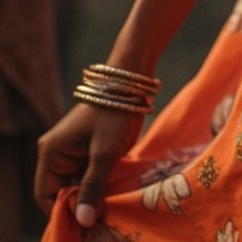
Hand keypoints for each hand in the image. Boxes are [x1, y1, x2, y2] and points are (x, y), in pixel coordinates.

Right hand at [35, 101, 142, 227]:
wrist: (130, 85)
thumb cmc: (114, 115)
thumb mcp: (104, 153)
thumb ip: (93, 187)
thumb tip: (84, 221)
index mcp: (51, 153)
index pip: (45, 195)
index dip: (62, 211)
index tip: (83, 222)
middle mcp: (56, 154)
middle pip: (62, 192)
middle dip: (79, 204)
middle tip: (99, 216)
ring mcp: (71, 151)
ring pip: (76, 185)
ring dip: (90, 194)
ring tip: (107, 204)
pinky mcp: (86, 150)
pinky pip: (87, 175)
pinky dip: (98, 184)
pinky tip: (111, 190)